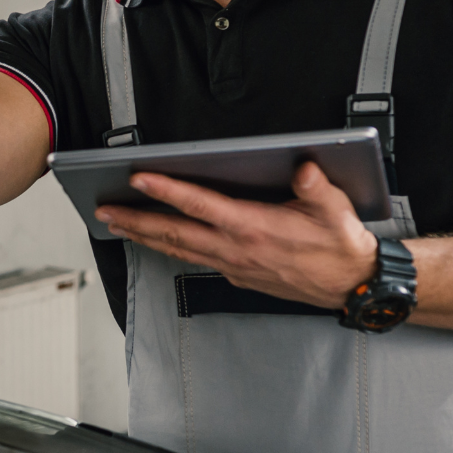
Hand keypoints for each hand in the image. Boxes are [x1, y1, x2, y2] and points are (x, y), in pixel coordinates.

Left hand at [94, 162, 377, 308]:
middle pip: (173, 232)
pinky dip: (167, 249)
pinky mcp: (235, 274)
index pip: (199, 206)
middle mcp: (235, 248)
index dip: (166, 192)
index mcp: (252, 227)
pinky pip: (192, 259)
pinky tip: (153, 241)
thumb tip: (304, 167)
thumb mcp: (335, 210)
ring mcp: (231, 264)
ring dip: (143, 236)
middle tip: (103, 210)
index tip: (138, 179)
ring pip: (177, 249)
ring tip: (115, 224)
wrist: (350, 284)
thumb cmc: (340, 244)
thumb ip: (315, 187)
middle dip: (134, 219)